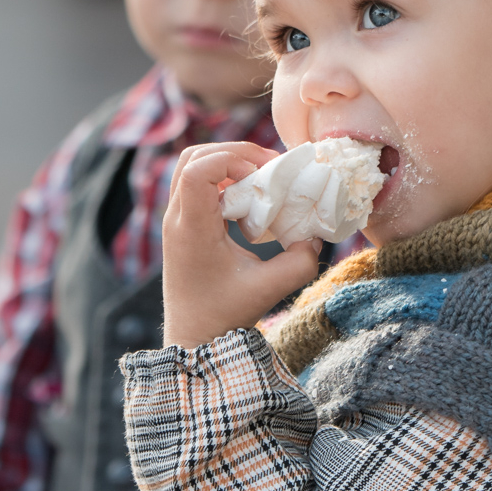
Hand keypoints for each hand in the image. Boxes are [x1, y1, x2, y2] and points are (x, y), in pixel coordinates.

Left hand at [161, 141, 320, 347]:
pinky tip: (248, 198)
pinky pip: (195, 184)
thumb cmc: (226, 316)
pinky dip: (221, 179)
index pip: (197, 170)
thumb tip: (315, 236)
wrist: (194, 337)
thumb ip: (300, 262)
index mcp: (192, 228)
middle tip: (268, 167)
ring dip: (226, 163)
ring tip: (259, 178)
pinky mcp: (181, 225)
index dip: (231, 158)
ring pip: (190, 166)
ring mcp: (175, 221)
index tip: (261, 174)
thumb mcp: (270, 289)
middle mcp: (177, 219)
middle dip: (234, 153)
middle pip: (193, 157)